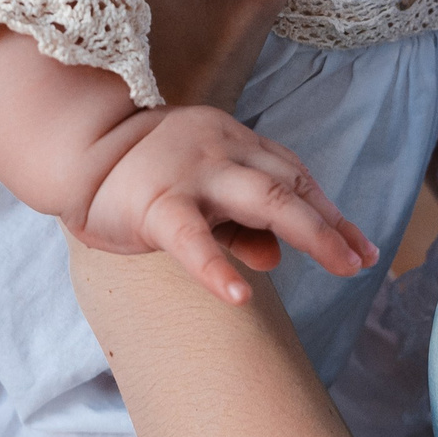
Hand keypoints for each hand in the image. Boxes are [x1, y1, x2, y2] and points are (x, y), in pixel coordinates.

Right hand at [79, 106, 378, 303]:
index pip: (294, 176)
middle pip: (290, 185)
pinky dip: (218, 266)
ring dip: (309, 231)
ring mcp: (192, 175)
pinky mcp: (157, 204)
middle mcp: (222, 150)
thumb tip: (278, 259)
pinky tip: (240, 295)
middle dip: (331, 224)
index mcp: (233, 141)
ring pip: (262, 199)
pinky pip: (193, 238)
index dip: (329, 212)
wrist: (76, 149)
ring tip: (341, 266)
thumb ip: (239, 222)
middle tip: (361, 261)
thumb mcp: (200, 193)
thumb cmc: (141, 173)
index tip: (361, 247)